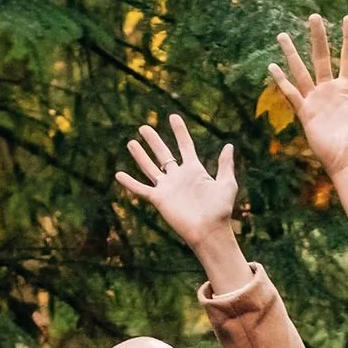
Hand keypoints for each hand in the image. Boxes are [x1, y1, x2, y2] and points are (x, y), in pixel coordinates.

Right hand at [116, 116, 242, 265]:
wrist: (210, 230)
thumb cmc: (220, 210)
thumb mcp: (227, 183)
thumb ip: (225, 165)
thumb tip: (228, 146)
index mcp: (194, 170)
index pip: (185, 145)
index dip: (179, 131)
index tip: (173, 117)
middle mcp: (178, 177)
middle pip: (163, 154)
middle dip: (153, 140)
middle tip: (144, 127)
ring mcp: (167, 188)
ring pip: (150, 168)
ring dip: (140, 156)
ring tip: (131, 143)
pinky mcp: (159, 199)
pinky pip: (141, 189)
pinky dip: (129, 182)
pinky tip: (118, 175)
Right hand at [268, 14, 347, 202]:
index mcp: (347, 87)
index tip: (347, 17)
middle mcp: (330, 90)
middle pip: (321, 57)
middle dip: (317, 37)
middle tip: (313, 16)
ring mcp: (316, 100)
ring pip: (301, 71)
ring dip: (291, 53)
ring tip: (282, 35)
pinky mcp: (305, 112)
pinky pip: (291, 93)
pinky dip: (281, 81)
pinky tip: (272, 66)